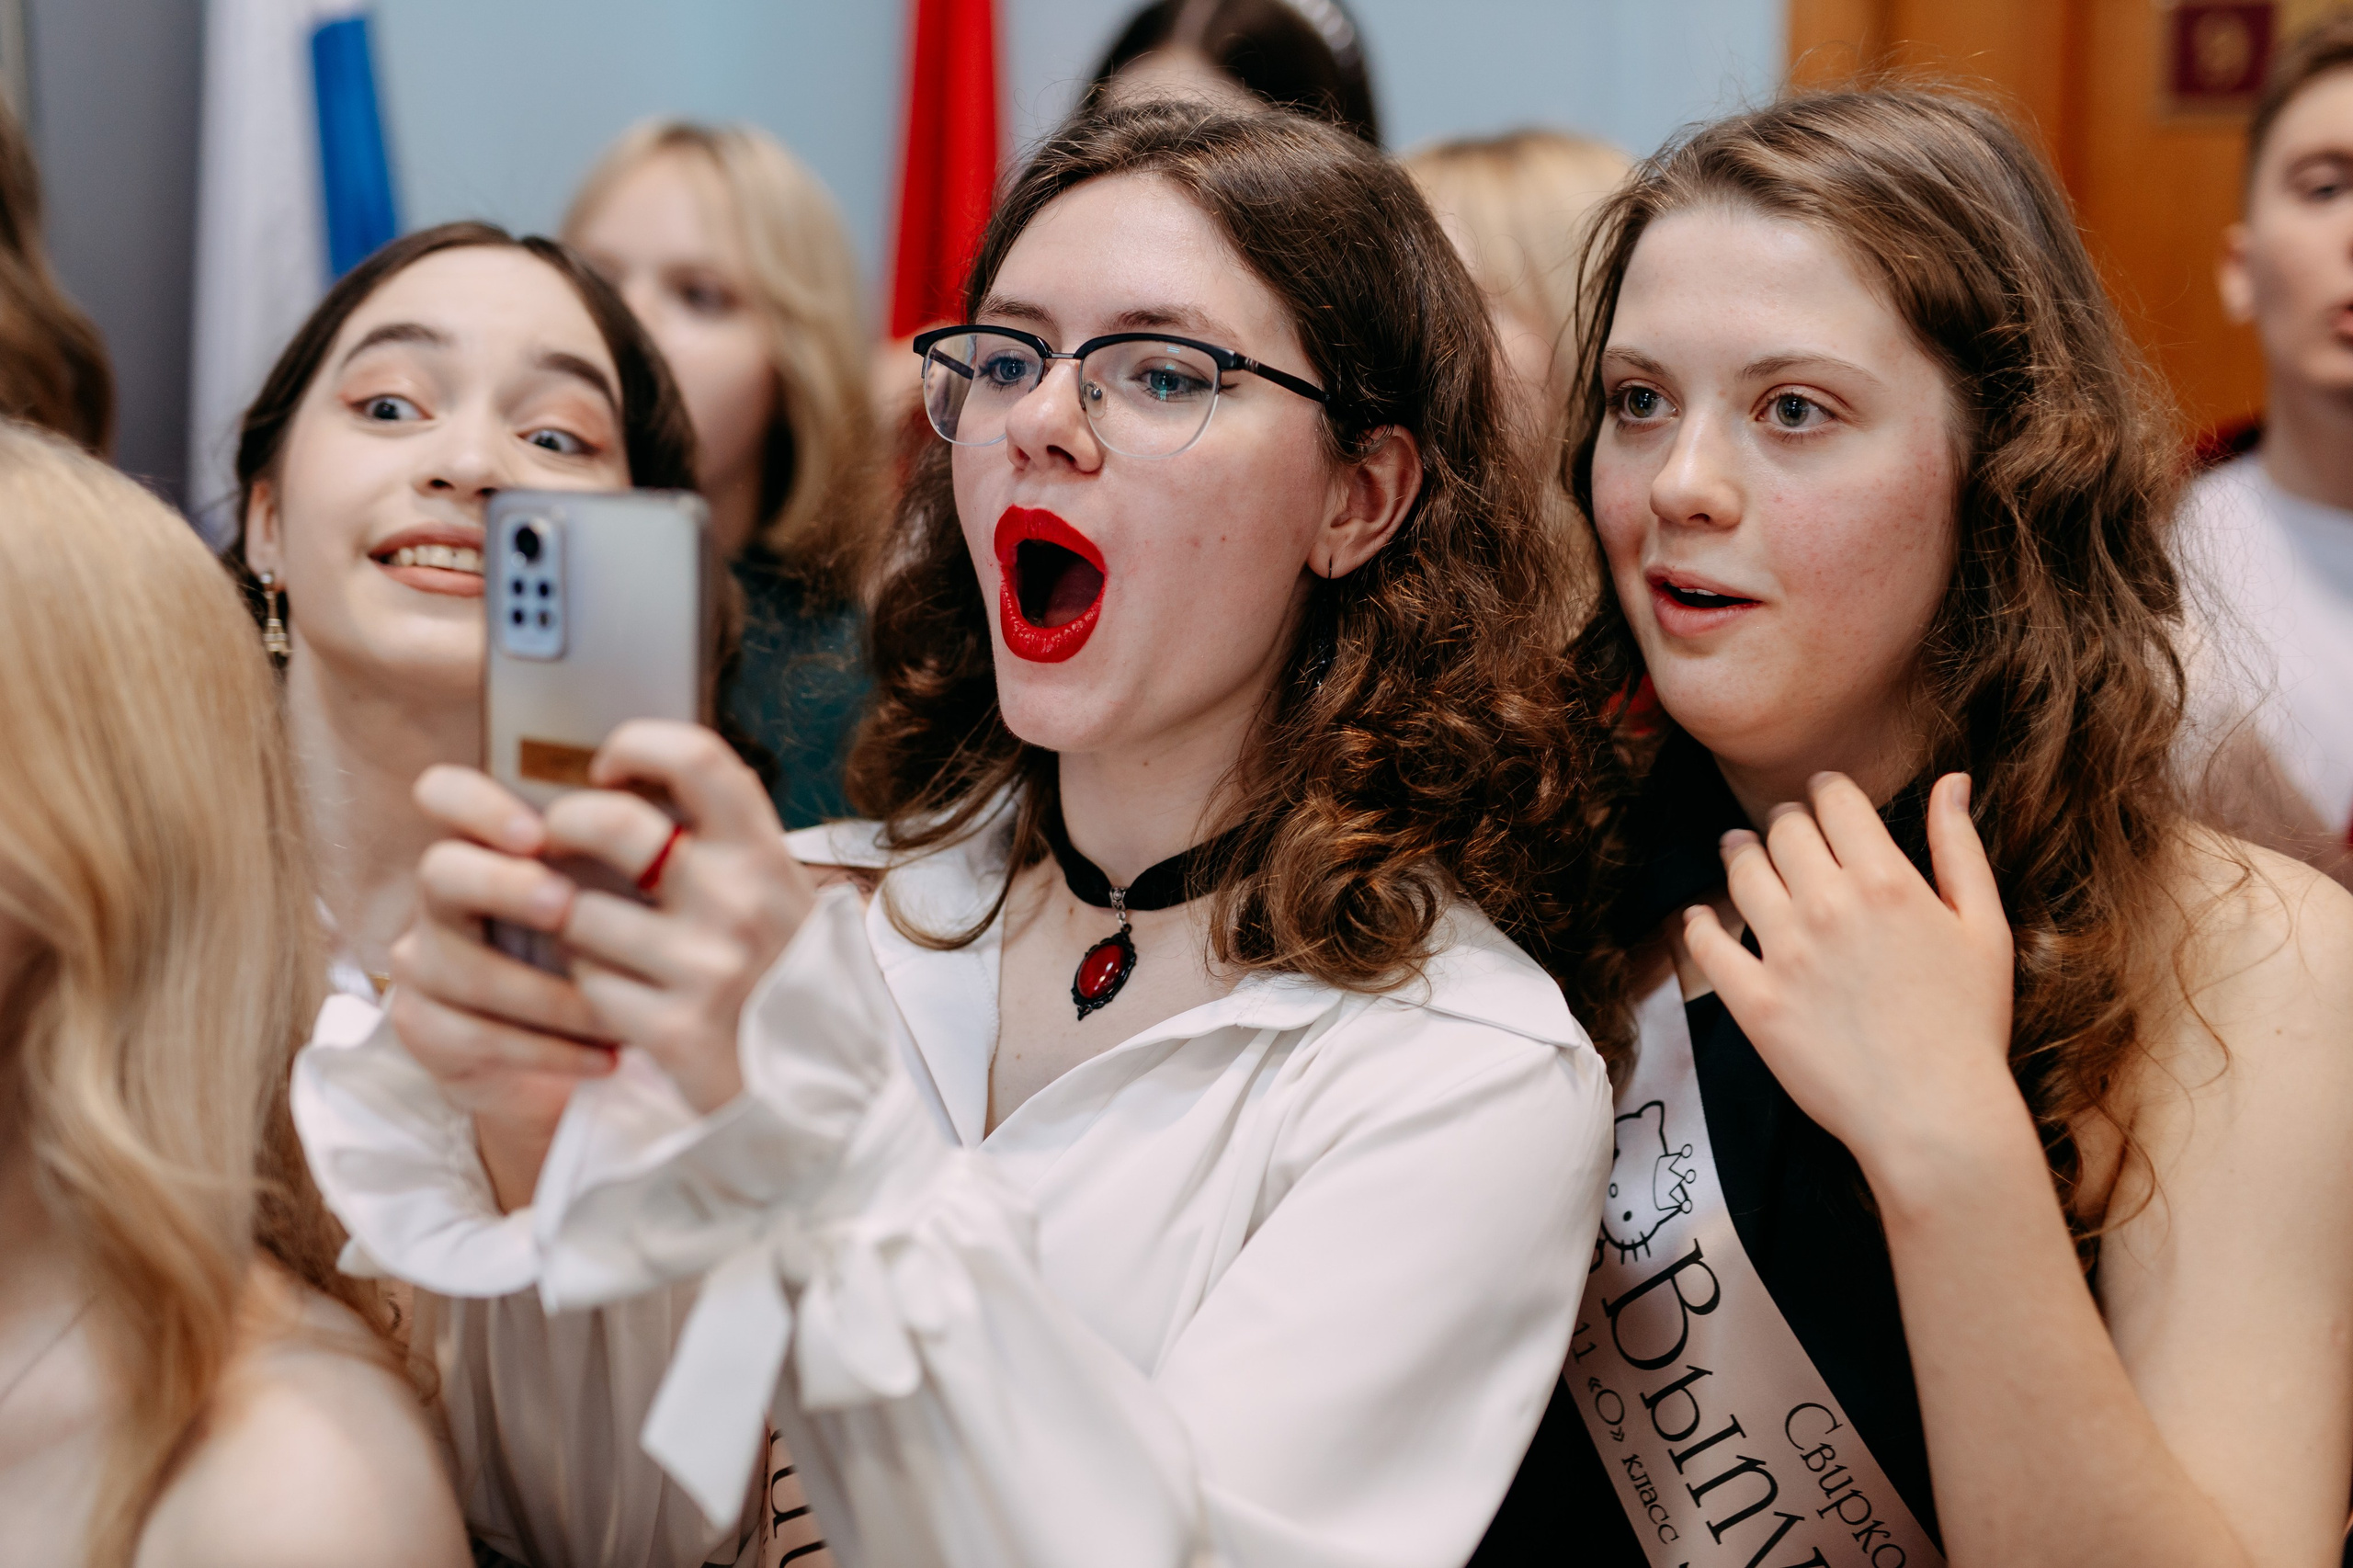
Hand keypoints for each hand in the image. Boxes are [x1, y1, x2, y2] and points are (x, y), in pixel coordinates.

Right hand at [389, 772, 611, 1209]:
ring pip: (464, 969)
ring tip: (617, 1013)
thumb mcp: (612, 895)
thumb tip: (675, 822)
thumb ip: (625, 854)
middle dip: (502, 885)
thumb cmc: (600, 947)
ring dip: (549, 993)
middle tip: (563, 903)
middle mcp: (443, 893)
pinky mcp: (422, 1024)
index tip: (536, 832)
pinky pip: (476, 1035)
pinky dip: (551, 1050)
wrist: (566, 1047)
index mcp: (484, 843)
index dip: (476, 803)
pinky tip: (607, 1057)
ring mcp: (424, 959)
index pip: (444, 792)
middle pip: (441, 870)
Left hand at [540, 721, 816, 1114]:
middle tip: (553, 845)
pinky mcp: (673, 1030)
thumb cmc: (786, 985)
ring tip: (590, 935)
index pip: (697, 758)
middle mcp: (740, 901)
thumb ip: (726, 847)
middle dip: (561, 828)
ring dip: (566, 920)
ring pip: (577, 910)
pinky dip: (586, 986)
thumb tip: (631, 783)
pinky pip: (586, 983)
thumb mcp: (780, 899)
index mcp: (767, 857)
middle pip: (610, 823)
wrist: (825, 1101)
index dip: (636, 745)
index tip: (605, 768)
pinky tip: (614, 994)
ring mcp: (706, 967)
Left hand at [1680, 773, 2022, 1186]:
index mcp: (1886, 881)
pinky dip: (1698, 923)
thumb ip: (1960, 848)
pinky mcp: (1753, 1000)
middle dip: (1785, 821)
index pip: (1835, 800)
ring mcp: (1785, 953)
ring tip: (1739, 852)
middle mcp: (1828, 906)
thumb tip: (1952, 780)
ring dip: (1739, 853)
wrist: (1934, 1115)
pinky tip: (1701, 918)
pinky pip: (1706, 944)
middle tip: (1785, 830)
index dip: (1826, 791)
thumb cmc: (1969, 1025)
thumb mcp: (1985, 928)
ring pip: (1740, 871)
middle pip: (1783, 829)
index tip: (1824, 798)